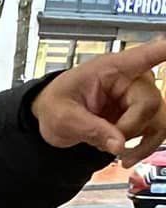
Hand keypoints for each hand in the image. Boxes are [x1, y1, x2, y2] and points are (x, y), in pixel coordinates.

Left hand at [32, 37, 165, 161]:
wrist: (52, 119)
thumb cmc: (57, 104)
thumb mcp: (63, 117)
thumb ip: (91, 129)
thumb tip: (118, 145)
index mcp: (112, 68)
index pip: (144, 55)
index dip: (163, 51)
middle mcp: (133, 79)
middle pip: (150, 103)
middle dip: (129, 129)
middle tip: (106, 141)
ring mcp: (139, 97)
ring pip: (159, 120)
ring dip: (142, 143)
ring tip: (120, 157)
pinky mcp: (141, 115)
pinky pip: (156, 131)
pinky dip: (144, 148)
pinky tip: (127, 157)